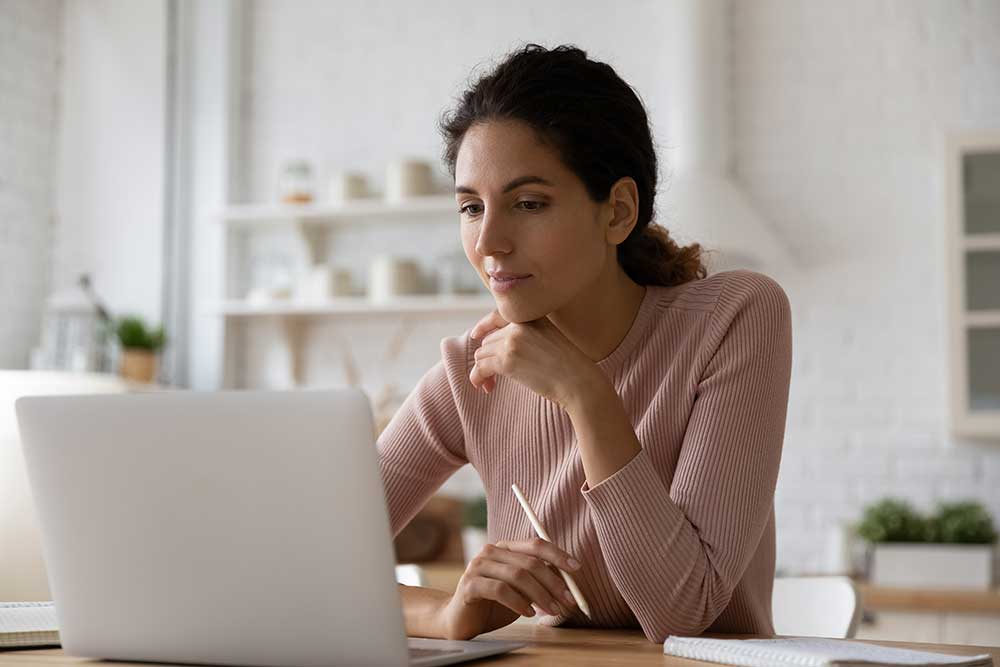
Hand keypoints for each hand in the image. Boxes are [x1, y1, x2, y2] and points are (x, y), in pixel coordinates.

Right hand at [436, 537, 581, 639]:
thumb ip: (539, 582)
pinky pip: (500, 590)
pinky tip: (528, 614)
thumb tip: (569, 581)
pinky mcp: (469, 584)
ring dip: (540, 595)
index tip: (576, 568)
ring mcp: (478, 566)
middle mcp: (491, 552)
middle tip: (568, 601)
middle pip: (530, 561)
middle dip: (554, 582)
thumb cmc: (494, 604)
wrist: (460, 620)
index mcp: (505, 547)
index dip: (558, 554)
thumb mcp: (522, 591)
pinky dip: (518, 602)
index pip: (535, 544)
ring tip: (552, 611)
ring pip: (517, 575)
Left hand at [469, 309, 604, 410]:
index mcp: (531, 317)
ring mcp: (512, 341)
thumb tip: (498, 345)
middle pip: (488, 341)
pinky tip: (485, 388)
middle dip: (488, 359)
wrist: (579, 381)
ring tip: (490, 385)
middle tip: (493, 378)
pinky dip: (478, 378)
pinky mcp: (507, 360)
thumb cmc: (569, 367)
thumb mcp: (550, 339)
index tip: (475, 335)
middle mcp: (519, 325)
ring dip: (483, 371)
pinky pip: (480, 368)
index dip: (483, 326)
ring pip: (481, 354)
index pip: (497, 315)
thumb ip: (528, 335)